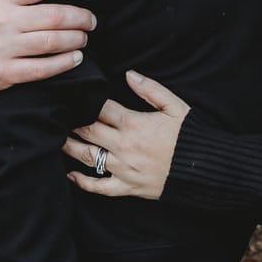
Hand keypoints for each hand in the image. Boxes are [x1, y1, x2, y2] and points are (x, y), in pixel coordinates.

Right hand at [0, 0, 94, 95]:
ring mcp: (3, 48)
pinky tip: (75, 58)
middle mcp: (2, 20)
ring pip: (51, 42)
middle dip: (80, 17)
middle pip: (53, 16)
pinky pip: (41, 69)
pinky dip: (64, 63)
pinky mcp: (3, 72)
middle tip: (91, 19)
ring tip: (84, 36)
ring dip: (76, 39)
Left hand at [63, 71, 189, 200]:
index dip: (85, 101)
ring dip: (69, 147)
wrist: (205, 169)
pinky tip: (70, 175)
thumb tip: (128, 74)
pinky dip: (82, 182)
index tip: (72, 96)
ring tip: (56, 139)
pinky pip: (99, 187)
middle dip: (71, 122)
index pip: (100, 109)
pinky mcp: (127, 187)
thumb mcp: (175, 107)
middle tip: (58, 116)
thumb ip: (150, 89)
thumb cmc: (191, 136)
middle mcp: (123, 146)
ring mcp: (123, 168)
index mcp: (133, 124)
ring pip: (87, 156)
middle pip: (87, 131)